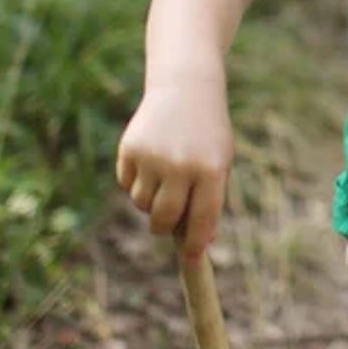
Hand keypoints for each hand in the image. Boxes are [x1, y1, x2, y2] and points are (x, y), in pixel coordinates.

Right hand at [114, 82, 234, 260]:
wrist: (185, 89)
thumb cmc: (208, 133)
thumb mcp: (219, 162)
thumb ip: (211, 202)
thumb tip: (200, 243)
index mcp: (210, 170)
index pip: (201, 220)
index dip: (195, 245)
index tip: (191, 260)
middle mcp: (180, 165)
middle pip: (164, 219)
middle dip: (164, 227)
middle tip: (166, 223)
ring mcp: (152, 157)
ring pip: (142, 203)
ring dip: (150, 201)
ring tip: (164, 176)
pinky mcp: (129, 149)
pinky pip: (127, 184)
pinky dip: (136, 182)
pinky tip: (150, 160)